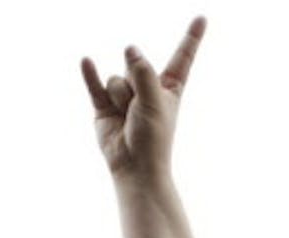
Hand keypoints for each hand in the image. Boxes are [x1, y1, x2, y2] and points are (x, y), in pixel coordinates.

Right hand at [81, 18, 206, 179]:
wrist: (134, 167)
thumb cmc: (153, 139)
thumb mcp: (155, 101)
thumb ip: (144, 72)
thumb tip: (131, 49)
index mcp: (169, 87)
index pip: (182, 57)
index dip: (192, 37)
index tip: (202, 18)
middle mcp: (147, 88)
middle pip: (137, 65)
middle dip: (135, 83)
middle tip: (138, 109)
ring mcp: (124, 96)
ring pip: (116, 78)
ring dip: (120, 97)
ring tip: (126, 117)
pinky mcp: (103, 106)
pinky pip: (94, 84)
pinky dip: (89, 74)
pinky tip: (86, 61)